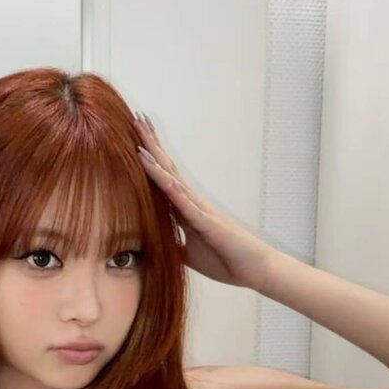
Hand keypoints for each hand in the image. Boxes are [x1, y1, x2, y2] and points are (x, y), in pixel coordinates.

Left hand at [133, 112, 280, 291]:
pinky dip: (167, 186)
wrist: (255, 270)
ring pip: (172, 178)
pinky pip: (183, 201)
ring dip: (155, 157)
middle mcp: (192, 203)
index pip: (162, 180)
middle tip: (136, 118)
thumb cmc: (227, 260)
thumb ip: (173, 246)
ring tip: (140, 135)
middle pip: (167, 168)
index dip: (148, 160)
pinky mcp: (207, 222)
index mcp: (186, 211)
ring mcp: (200, 209)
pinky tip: (155, 172)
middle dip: (151, 144)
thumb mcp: (189, 256)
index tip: (133, 138)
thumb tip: (153, 247)